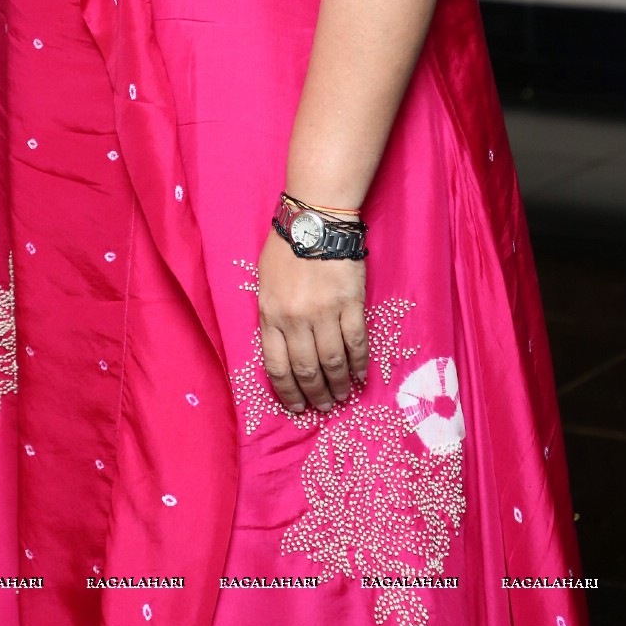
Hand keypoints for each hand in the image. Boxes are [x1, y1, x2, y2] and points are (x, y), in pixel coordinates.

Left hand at [255, 226, 368, 413]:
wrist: (315, 218)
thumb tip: (281, 349)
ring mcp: (324, 312)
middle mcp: (295, 318)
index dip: (287, 392)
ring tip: (342, 397)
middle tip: (323, 407)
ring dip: (339, 385)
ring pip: (332, 362)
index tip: (296, 406)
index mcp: (270, 314)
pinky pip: (356, 343)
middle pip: (306, 370)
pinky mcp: (350, 304)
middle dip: (315, 394)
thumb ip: (271, 315)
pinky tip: (361, 377)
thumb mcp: (264, 282)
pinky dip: (359, 365)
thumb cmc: (286, 247)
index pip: (276, 366)